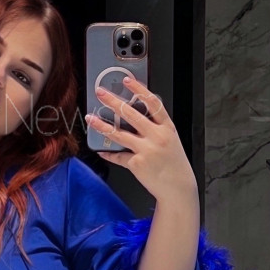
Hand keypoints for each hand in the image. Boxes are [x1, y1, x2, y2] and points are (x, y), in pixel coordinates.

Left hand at [85, 76, 196, 202]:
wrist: (178, 188)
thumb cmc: (174, 164)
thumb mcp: (171, 140)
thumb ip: (155, 128)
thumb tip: (132, 116)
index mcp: (167, 128)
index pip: (153, 103)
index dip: (139, 89)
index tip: (127, 81)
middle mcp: (157, 137)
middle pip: (131, 114)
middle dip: (113, 101)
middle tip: (101, 93)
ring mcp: (146, 150)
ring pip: (119, 133)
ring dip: (102, 125)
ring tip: (91, 117)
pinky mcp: (136, 163)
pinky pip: (118, 156)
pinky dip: (109, 153)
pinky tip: (102, 150)